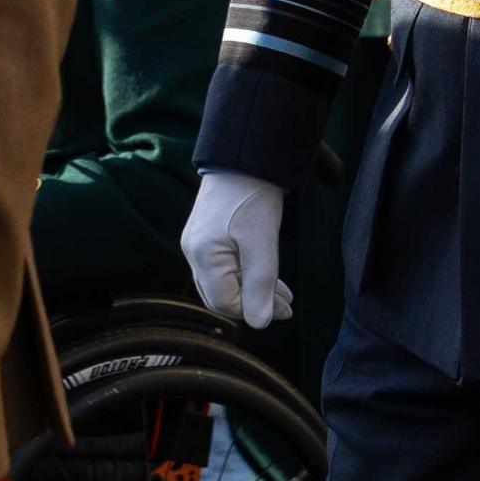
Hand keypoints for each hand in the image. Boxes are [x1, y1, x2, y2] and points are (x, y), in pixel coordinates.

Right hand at [180, 171, 291, 326]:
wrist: (244, 157)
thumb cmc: (253, 197)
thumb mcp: (263, 243)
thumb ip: (260, 285)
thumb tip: (260, 323)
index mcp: (202, 255)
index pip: (225, 302)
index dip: (254, 310)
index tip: (285, 310)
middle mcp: (192, 252)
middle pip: (221, 295)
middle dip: (254, 303)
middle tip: (287, 306)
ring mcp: (197, 244)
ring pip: (223, 282)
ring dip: (252, 290)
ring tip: (283, 295)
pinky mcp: (205, 236)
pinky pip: (223, 266)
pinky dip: (245, 275)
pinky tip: (267, 277)